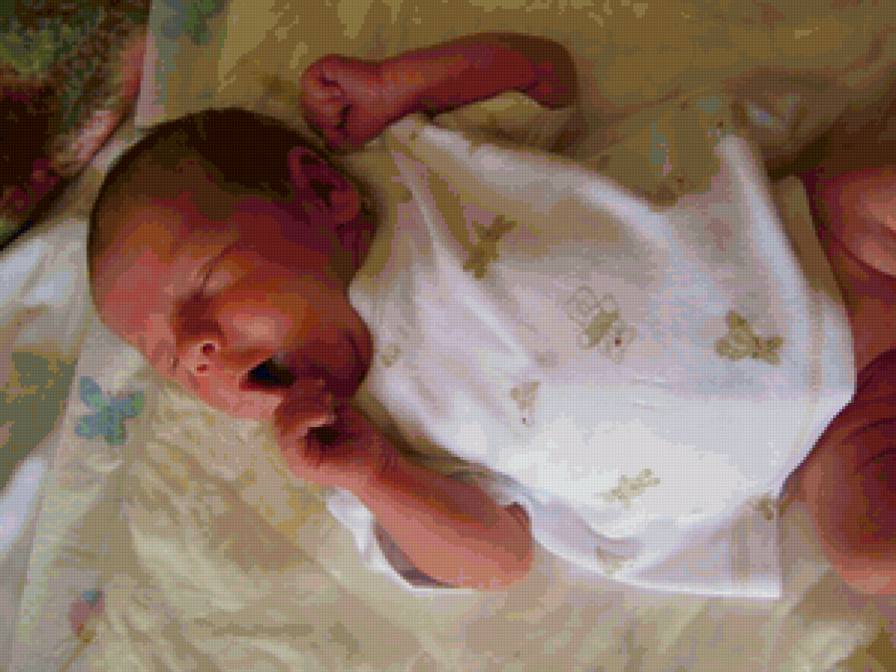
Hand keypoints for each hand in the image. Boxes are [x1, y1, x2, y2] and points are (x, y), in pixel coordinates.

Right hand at [275, 389, 395, 490]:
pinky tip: (326, 417)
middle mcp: (293, 449)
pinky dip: (305, 419)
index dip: (298, 391)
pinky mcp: (301, 464)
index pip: (284, 409)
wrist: (379, 466)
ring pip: (282, 423)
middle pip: (280, 414)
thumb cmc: (361, 441)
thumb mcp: (335, 414)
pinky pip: (289, 436)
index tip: (322, 385)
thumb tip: (303, 385)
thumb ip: (315, 403)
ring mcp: (294, 459)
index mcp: (299, 437)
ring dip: (307, 407)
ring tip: (330, 410)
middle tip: (328, 398)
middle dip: (303, 397)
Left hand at [300, 55, 410, 152]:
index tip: (344, 121)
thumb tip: (323, 135)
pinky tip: (340, 90)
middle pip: (305, 111)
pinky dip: (323, 93)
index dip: (325, 126)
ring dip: (328, 106)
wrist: (384, 98)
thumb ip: (332, 140)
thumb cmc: (373, 116)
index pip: (309, 119)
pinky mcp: (323, 65)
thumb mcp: (350, 138)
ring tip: (346, 99)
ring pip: (305, 99)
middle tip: (346, 109)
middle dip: (327, 118)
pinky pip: (306, 84)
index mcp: (329, 104)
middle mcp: (324, 89)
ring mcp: (323, 77)